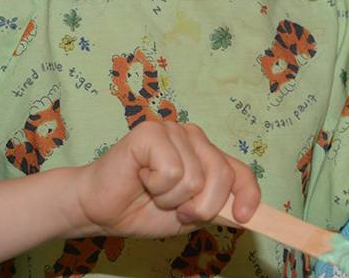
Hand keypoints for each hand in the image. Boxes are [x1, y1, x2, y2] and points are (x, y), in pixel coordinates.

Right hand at [69, 121, 260, 238]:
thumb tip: (247, 213)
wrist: (100, 211)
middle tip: (172, 207)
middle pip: (222, 175)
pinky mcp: (151, 132)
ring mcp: (173, 130)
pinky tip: (141, 178)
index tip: (244, 217)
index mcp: (207, 155)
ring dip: (171, 198)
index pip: (241, 171)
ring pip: (195, 178)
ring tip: (152, 191)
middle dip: (199, 205)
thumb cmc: (143, 210)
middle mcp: (194, 138)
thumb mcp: (190, 216)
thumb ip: (217, 208)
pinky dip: (156, 186)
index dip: (248, 194)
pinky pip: (172, 171)